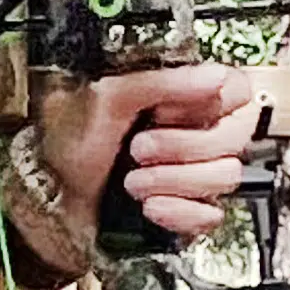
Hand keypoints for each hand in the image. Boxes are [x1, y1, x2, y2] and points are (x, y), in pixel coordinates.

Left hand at [37, 64, 256, 241]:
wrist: (52, 201)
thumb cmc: (71, 146)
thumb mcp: (103, 100)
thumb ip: (157, 83)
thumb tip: (214, 74)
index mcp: (182, 97)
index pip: (237, 90)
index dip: (207, 104)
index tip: (165, 113)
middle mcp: (197, 132)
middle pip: (235, 136)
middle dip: (181, 146)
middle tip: (138, 149)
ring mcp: (198, 173)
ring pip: (226, 175)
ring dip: (172, 180)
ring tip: (132, 180)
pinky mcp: (194, 210)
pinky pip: (211, 214)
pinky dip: (177, 212)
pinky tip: (148, 206)